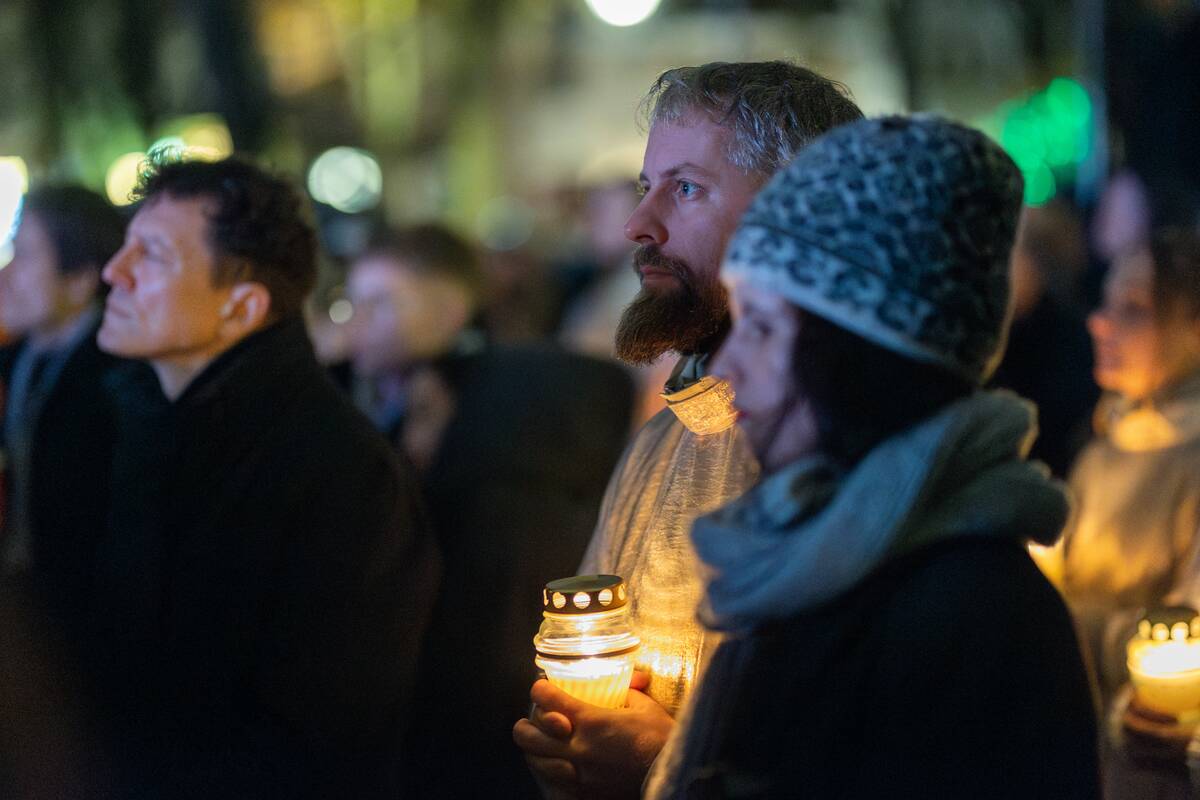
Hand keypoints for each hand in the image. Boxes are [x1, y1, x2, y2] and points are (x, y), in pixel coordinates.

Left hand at [513, 672, 673, 799]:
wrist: (674, 776)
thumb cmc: (661, 739)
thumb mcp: (645, 707)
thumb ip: (627, 690)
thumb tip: (626, 680)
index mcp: (592, 721)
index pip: (548, 700)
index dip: (540, 690)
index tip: (542, 688)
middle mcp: (579, 748)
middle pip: (530, 736)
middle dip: (525, 725)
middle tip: (529, 722)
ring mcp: (579, 775)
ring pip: (536, 762)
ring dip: (535, 751)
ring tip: (540, 746)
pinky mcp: (584, 794)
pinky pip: (553, 784)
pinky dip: (549, 773)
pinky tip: (556, 768)